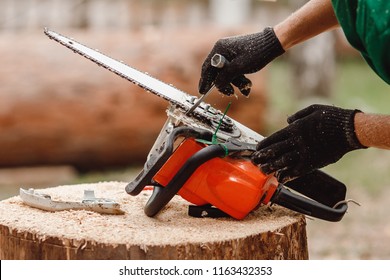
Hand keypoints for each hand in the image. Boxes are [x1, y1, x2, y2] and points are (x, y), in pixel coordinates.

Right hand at [198, 27, 283, 95]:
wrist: (273, 44)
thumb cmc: (256, 53)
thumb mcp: (238, 68)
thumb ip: (224, 77)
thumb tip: (216, 85)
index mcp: (219, 49)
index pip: (207, 68)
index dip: (204, 81)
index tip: (202, 92)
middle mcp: (222, 50)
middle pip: (218, 72)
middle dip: (225, 84)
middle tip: (230, 93)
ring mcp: (230, 53)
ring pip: (227, 73)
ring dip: (235, 83)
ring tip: (245, 89)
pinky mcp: (238, 57)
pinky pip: (234, 71)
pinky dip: (240, 79)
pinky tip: (248, 85)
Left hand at [251, 104, 365, 181]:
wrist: (349, 130)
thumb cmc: (332, 117)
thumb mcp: (313, 110)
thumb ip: (298, 116)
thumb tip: (288, 120)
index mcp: (296, 128)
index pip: (275, 137)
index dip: (265, 144)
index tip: (257, 149)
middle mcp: (297, 141)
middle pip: (276, 150)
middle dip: (264, 156)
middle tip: (254, 161)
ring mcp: (305, 152)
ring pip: (284, 161)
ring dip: (272, 166)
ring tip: (263, 171)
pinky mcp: (314, 162)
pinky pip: (298, 170)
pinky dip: (289, 174)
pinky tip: (281, 178)